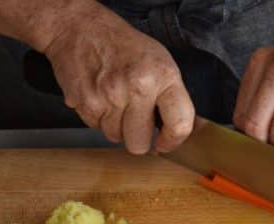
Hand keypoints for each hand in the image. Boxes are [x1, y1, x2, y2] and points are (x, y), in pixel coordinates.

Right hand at [43, 6, 193, 153]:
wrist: (81, 28)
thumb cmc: (124, 46)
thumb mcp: (161, 62)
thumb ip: (176, 97)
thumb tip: (193, 128)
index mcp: (162, 76)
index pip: (179, 124)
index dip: (173, 141)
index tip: (165, 143)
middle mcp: (137, 86)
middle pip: (139, 144)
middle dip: (137, 137)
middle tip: (134, 118)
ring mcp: (109, 96)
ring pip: (116, 137)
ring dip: (116, 125)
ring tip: (115, 100)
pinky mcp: (85, 102)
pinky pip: (96, 127)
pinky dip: (98, 117)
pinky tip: (100, 96)